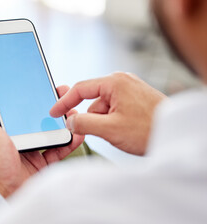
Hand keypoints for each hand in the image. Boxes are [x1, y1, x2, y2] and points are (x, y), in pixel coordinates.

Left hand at [0, 81, 83, 197]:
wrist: (2, 191)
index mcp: (0, 127)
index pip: (16, 106)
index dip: (28, 95)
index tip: (42, 83)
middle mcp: (15, 137)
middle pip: (35, 116)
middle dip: (50, 105)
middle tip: (64, 93)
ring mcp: (29, 150)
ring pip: (49, 131)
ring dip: (62, 121)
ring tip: (74, 111)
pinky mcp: (41, 162)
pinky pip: (58, 149)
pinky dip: (68, 141)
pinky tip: (77, 132)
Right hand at [50, 72, 165, 154]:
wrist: (177, 135)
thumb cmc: (149, 129)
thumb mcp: (110, 129)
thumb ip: (84, 124)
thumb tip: (69, 122)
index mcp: (114, 82)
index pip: (80, 89)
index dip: (64, 102)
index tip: (53, 113)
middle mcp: (121, 81)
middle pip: (92, 100)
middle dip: (91, 118)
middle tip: (100, 133)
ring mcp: (129, 89)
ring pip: (103, 108)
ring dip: (104, 122)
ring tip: (121, 133)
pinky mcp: (134, 98)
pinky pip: (114, 109)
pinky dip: (112, 121)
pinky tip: (125, 131)